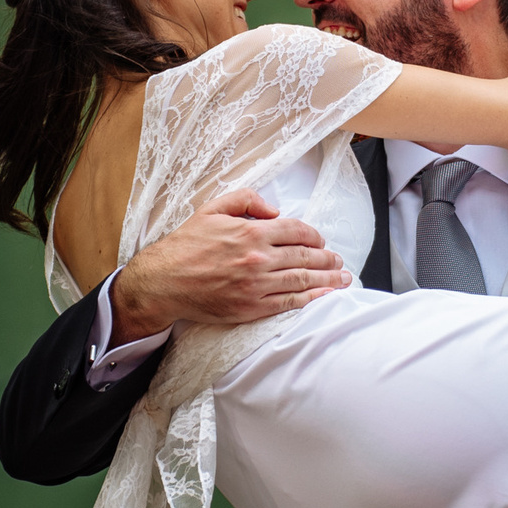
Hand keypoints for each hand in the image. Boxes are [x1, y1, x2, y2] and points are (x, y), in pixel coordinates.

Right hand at [109, 189, 352, 339]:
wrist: (164, 281)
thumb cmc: (186, 245)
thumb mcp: (212, 209)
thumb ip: (246, 200)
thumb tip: (275, 209)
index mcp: (251, 231)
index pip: (297, 230)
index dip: (314, 235)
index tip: (320, 240)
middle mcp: (258, 258)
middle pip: (305, 257)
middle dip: (327, 258)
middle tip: (338, 260)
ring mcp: (256, 285)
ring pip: (302, 280)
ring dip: (328, 278)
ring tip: (343, 277)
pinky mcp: (251, 308)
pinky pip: (289, 303)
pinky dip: (311, 299)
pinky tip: (326, 296)